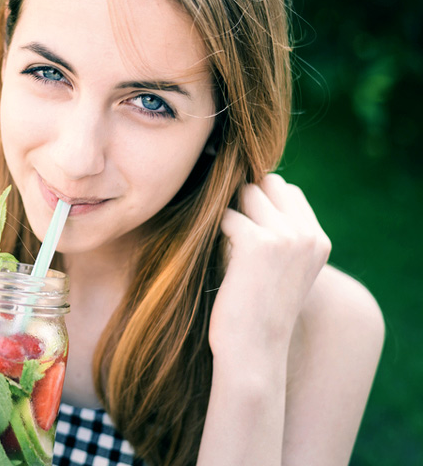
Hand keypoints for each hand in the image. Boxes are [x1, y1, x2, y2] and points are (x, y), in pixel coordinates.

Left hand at [211, 174, 330, 358]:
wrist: (253, 352)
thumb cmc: (258, 311)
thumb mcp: (282, 269)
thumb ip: (280, 233)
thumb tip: (250, 190)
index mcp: (319, 241)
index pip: (288, 190)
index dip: (261, 202)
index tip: (245, 229)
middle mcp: (308, 235)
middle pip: (268, 184)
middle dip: (244, 201)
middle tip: (232, 236)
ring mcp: (287, 237)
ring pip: (247, 193)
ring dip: (230, 214)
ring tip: (226, 248)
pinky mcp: (259, 243)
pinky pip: (226, 215)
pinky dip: (216, 231)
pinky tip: (219, 258)